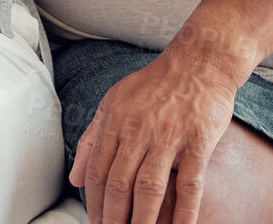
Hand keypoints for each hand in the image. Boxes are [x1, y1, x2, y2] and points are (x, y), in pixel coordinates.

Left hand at [70, 47, 239, 223]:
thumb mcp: (112, 103)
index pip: (97, 170)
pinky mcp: (198, 142)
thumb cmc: (153, 85)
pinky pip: (190, 184)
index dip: (94, 201)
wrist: (197, 63)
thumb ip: (93, 139)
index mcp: (114, 121)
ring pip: (149, 188)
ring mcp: (168, 137)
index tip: (95, 222)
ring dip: (142, 219)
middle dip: (113, 215)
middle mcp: (137, 130)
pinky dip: (184, 211)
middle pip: (119, 183)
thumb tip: (73, 178)